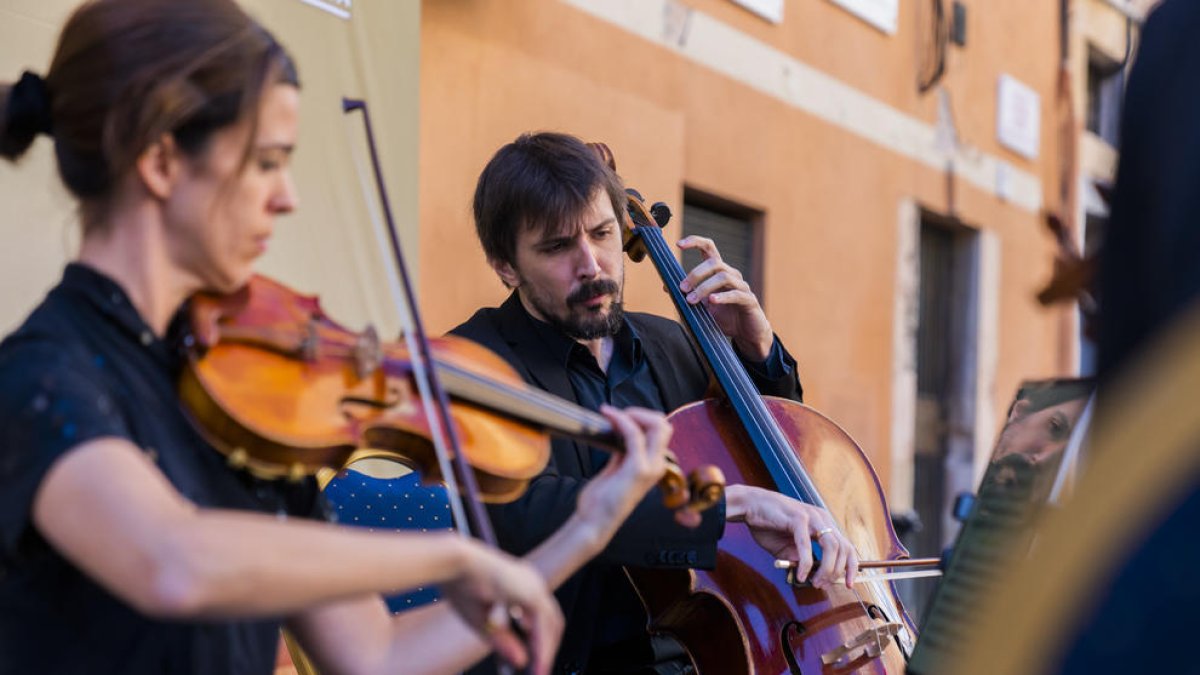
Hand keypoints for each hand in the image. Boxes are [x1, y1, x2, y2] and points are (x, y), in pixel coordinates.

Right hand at [442, 541, 563, 674]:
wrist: (454, 564)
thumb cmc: (461, 586)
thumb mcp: (483, 622)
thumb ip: (503, 641)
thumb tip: (521, 661)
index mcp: (520, 584)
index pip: (539, 615)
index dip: (538, 639)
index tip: (534, 660)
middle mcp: (531, 582)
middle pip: (551, 621)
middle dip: (547, 647)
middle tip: (540, 669)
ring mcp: (534, 586)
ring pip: (552, 624)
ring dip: (546, 650)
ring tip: (540, 670)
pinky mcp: (531, 593)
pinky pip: (542, 626)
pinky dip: (542, 646)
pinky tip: (537, 661)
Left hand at [575, 406, 686, 541]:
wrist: (594, 521)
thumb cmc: (602, 499)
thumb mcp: (616, 470)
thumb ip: (623, 452)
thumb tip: (620, 433)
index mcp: (653, 465)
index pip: (661, 431)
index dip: (643, 418)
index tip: (620, 417)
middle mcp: (657, 465)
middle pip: (663, 425)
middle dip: (640, 413)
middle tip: (617, 414)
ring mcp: (650, 467)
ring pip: (656, 425)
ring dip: (630, 414)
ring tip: (610, 414)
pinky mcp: (637, 469)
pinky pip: (634, 434)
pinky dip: (621, 420)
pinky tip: (608, 416)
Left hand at [677, 235, 773, 359]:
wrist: (746, 335)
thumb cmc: (724, 318)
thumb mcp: (702, 306)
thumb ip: (688, 295)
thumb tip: (667, 286)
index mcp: (719, 272)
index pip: (709, 249)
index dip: (695, 242)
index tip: (678, 244)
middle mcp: (732, 275)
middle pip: (714, 263)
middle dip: (695, 274)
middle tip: (682, 288)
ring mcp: (742, 287)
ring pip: (723, 277)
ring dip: (704, 287)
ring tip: (691, 300)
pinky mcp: (749, 300)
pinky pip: (736, 294)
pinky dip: (722, 297)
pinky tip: (712, 301)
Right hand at [725, 484, 857, 588]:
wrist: (748, 506)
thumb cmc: (767, 524)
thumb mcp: (786, 549)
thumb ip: (800, 561)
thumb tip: (811, 578)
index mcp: (823, 523)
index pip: (847, 546)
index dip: (851, 567)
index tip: (849, 584)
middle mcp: (822, 518)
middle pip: (844, 548)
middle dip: (836, 572)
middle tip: (821, 585)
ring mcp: (811, 516)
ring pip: (831, 546)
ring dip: (826, 569)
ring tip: (814, 582)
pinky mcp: (797, 518)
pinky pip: (807, 545)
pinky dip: (806, 564)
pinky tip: (801, 575)